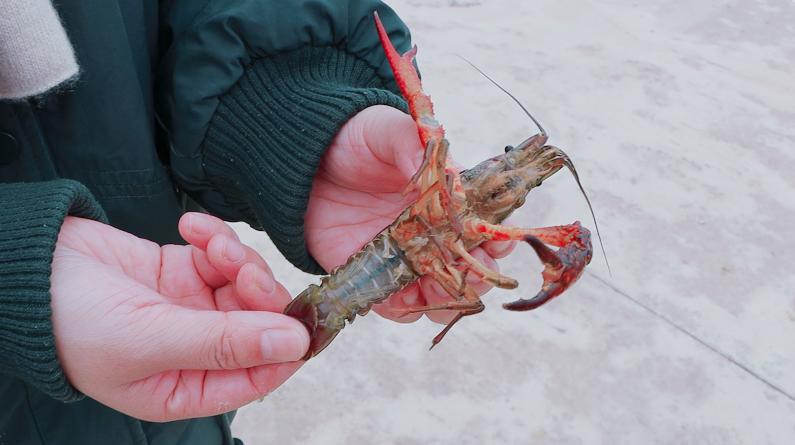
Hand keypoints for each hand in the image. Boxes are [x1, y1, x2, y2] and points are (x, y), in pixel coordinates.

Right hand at [50, 213, 308, 421]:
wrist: (24, 268)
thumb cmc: (71, 322)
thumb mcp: (149, 338)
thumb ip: (225, 342)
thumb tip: (294, 344)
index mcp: (186, 387)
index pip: (258, 376)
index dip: (285, 347)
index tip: (302, 315)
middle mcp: (196, 351)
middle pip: (258, 324)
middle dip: (258, 292)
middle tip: (240, 268)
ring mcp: (191, 308)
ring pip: (246, 284)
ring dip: (236, 258)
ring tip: (208, 243)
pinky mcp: (182, 271)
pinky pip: (221, 254)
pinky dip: (215, 238)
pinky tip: (191, 226)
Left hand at [305, 105, 515, 324]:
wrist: (305, 160)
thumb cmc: (355, 139)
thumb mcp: (386, 131)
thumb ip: (414, 148)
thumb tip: (451, 178)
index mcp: (447, 200)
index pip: (486, 225)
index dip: (497, 238)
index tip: (496, 241)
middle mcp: (433, 233)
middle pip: (471, 267)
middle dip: (479, 275)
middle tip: (471, 270)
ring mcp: (405, 258)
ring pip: (440, 295)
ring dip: (447, 299)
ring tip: (437, 288)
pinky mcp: (374, 275)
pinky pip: (397, 305)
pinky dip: (405, 308)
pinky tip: (401, 296)